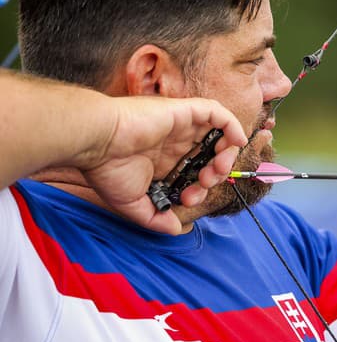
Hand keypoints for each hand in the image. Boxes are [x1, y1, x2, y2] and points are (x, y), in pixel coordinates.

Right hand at [76, 96, 247, 233]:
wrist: (96, 142)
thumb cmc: (107, 169)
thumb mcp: (133, 203)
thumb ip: (156, 217)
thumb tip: (176, 230)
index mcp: (164, 161)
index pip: (195, 174)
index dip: (199, 190)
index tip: (188, 200)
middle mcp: (175, 143)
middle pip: (211, 156)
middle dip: (216, 173)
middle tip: (205, 182)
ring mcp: (181, 126)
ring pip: (219, 136)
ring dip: (226, 153)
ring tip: (218, 167)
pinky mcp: (184, 111)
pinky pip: (217, 112)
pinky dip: (232, 125)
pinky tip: (236, 141)